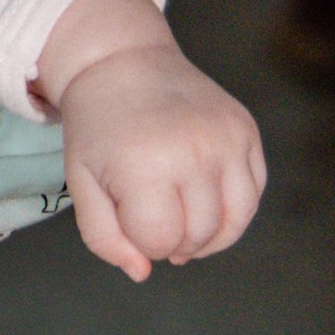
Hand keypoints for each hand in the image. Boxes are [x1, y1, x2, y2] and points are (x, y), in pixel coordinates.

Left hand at [41, 0, 265, 280]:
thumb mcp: (82, 182)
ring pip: (235, 222)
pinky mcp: (247, 130)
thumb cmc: (99, 127)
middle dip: (173, 239)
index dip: (142, 241)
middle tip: (152, 215)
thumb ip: (104, 237)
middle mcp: (195, 150)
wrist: (123, 62)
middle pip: (199, 235)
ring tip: (181, 220)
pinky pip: (253, 194)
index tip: (128, 216)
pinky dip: (233, 210)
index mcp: (146, 164)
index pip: (160, 241)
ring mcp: (227, 138)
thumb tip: (143, 272)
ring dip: (208, 235)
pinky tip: (204, 199)